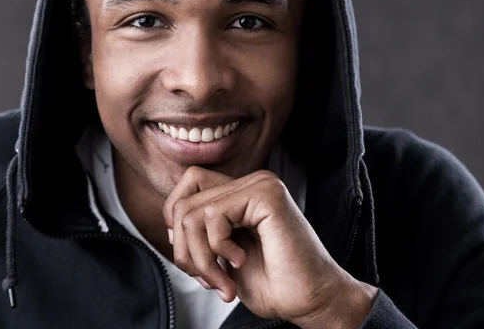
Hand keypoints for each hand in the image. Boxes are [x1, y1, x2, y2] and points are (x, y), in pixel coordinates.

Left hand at [162, 166, 375, 327]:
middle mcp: (251, 183)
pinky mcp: (266, 194)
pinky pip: (212, 215)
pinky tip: (241, 261)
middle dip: (184, 251)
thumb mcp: (224, 255)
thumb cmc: (275, 283)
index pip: (186, 188)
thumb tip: (171, 225)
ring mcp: (260, 184)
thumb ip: (202, 232)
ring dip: (200, 258)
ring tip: (223, 281)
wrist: (311, 300)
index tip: (198, 263)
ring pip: (191, 213)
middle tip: (209, 279)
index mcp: (243, 193)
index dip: (177, 227)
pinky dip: (217, 249)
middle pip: (182, 203)